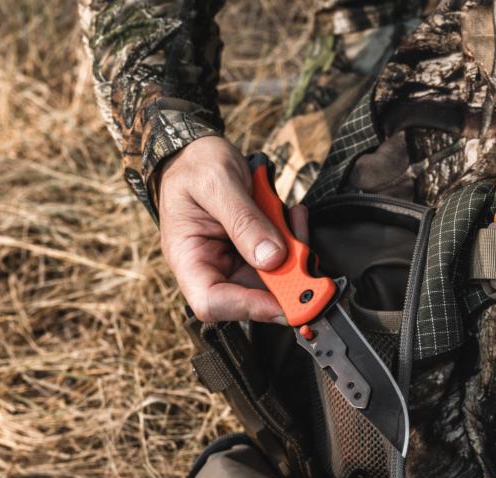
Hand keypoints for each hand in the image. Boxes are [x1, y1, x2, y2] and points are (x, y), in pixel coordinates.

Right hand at [157, 136, 307, 322]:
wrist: (198, 151)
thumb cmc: (195, 165)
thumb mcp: (217, 183)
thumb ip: (244, 220)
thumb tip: (272, 258)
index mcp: (188, 258)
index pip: (211, 302)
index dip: (248, 308)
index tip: (282, 300)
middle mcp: (211, 267)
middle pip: (251, 297)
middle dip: (286, 283)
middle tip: (307, 259)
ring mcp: (235, 262)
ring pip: (274, 280)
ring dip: (295, 259)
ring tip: (295, 221)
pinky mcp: (254, 252)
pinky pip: (281, 260)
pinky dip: (295, 241)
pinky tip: (294, 217)